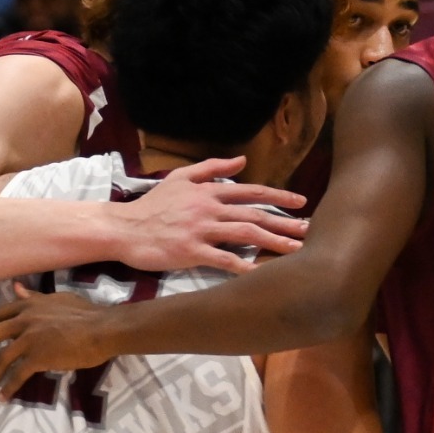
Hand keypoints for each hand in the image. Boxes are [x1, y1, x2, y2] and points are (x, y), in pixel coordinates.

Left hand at [0, 286, 110, 399]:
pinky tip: (4, 396)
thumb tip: (17, 288)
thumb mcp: (58, 299)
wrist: (102, 329)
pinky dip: (8, 387)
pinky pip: (16, 375)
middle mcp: (23, 320)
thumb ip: (35, 296)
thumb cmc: (87, 313)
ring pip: (0, 359)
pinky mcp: (38, 357)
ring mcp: (29, 339)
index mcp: (28, 305)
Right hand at [114, 158, 308, 274]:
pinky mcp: (192, 251)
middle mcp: (209, 208)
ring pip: (246, 233)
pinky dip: (244, 265)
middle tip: (309, 230)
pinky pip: (224, 259)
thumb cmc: (152, 205)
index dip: (279, 196)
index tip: (301, 202)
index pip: (251, 191)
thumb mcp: (180, 178)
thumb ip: (212, 168)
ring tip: (296, 250)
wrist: (124, 228)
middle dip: (285, 222)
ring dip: (274, 242)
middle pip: (255, 213)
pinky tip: (262, 272)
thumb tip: (242, 160)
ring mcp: (201, 230)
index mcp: (208, 191)